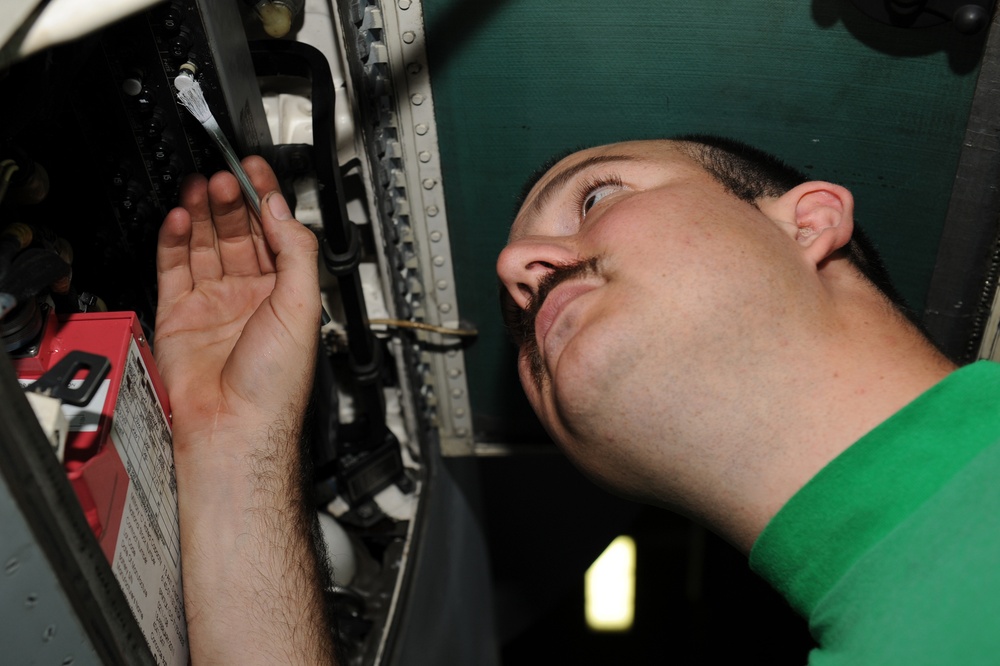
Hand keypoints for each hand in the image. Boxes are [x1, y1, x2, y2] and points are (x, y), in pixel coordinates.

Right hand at [154, 156, 318, 446]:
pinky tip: (179, 216)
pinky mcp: (179, 313)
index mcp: (285, 294)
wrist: (234, 427)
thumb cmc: (275, 385)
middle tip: (224, 174)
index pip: (274, 233)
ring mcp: (214, 303)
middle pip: (237, 232)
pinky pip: (174, 267)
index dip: (264, 199)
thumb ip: (295, 253)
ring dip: (203, 212)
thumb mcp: (302, 307)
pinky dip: (174, 239)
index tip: (254, 170)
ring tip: (200, 185)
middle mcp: (250, 295)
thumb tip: (281, 210)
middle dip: (231, 200)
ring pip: (204, 244)